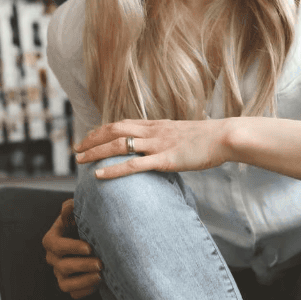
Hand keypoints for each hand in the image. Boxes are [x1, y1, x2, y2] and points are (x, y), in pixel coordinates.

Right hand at [42, 198, 102, 298]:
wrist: (91, 233)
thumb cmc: (82, 219)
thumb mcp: (77, 210)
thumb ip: (71, 207)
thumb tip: (69, 206)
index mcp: (52, 239)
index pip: (57, 245)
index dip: (71, 247)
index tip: (89, 247)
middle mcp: (53, 258)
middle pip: (62, 266)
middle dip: (82, 265)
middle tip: (100, 263)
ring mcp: (59, 273)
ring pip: (65, 284)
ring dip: (83, 281)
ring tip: (100, 275)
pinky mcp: (69, 284)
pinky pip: (73, 293)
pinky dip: (85, 291)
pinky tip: (98, 284)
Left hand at [74, 118, 233, 178]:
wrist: (224, 136)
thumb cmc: (209, 138)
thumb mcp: (184, 134)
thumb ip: (170, 139)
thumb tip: (164, 148)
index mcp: (157, 125)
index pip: (123, 123)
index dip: (103, 130)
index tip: (89, 137)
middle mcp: (153, 131)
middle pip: (114, 130)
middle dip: (92, 139)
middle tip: (76, 149)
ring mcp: (157, 144)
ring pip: (118, 145)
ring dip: (96, 152)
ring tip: (80, 160)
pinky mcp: (165, 159)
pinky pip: (133, 165)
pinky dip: (113, 170)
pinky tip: (99, 176)